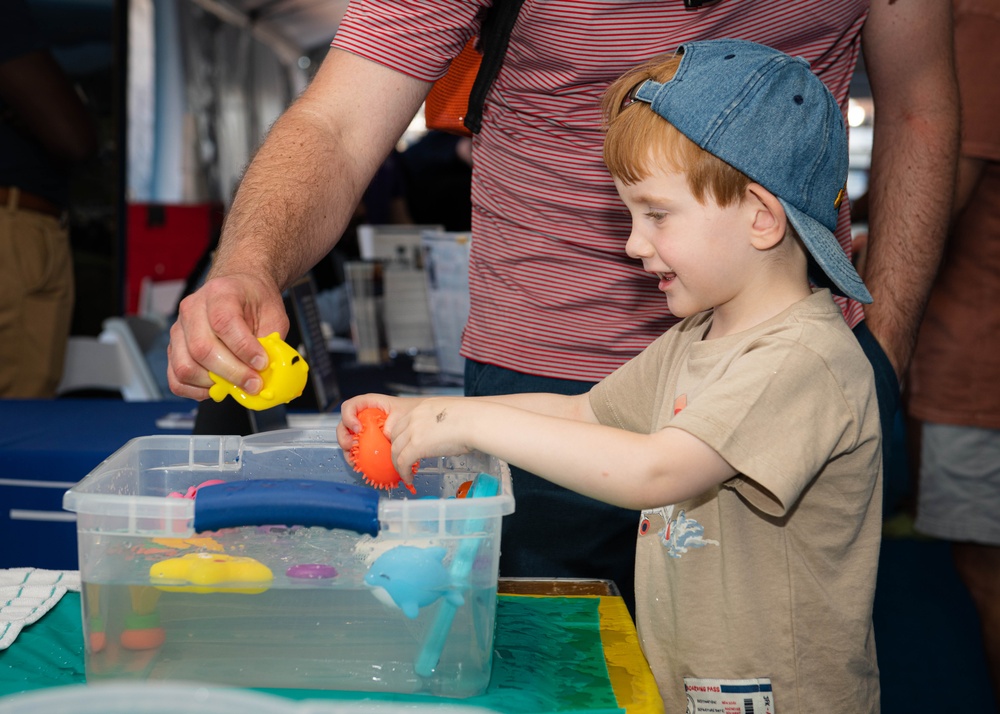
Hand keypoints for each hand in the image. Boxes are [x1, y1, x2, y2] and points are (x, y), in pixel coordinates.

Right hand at [166, 273, 288, 400]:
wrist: (239, 290)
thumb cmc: (255, 302)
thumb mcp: (273, 315)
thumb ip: (270, 342)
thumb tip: (266, 374)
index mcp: (220, 293)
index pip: (224, 323)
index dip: (244, 349)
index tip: (262, 363)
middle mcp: (193, 309)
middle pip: (202, 349)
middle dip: (232, 373)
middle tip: (254, 384)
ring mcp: (179, 329)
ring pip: (185, 366)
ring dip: (213, 383)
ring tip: (237, 385)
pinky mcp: (174, 348)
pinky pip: (175, 377)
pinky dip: (195, 390)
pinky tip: (216, 388)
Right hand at [336, 393, 414, 457]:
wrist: (418, 420)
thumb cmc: (409, 412)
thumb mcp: (402, 413)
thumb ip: (392, 422)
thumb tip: (384, 435)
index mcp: (368, 404)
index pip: (349, 407)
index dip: (348, 417)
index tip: (358, 429)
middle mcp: (362, 416)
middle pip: (343, 425)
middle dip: (343, 437)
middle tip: (352, 446)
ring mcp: (363, 429)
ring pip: (347, 439)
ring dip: (348, 450)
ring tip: (354, 459)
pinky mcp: (366, 441)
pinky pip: (356, 449)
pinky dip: (355, 457)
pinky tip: (360, 464)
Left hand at [389, 397, 474, 477]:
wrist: (476, 422)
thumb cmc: (473, 419)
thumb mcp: (450, 414)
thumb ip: (440, 423)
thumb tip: (442, 437)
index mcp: (423, 408)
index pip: (402, 423)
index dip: (400, 437)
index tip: (404, 447)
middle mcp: (414, 417)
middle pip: (395, 435)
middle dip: (396, 450)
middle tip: (402, 461)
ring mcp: (413, 431)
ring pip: (396, 450)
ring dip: (398, 464)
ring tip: (405, 473)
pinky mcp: (416, 445)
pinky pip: (402, 462)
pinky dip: (403, 472)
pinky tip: (409, 478)